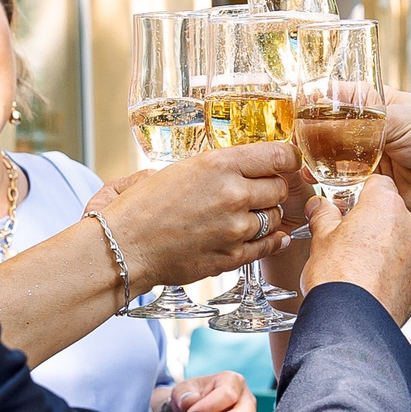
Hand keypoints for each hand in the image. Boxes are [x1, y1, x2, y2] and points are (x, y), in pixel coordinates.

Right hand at [97, 144, 294, 291]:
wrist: (124, 246)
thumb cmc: (141, 207)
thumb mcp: (179, 169)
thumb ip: (217, 167)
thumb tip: (241, 166)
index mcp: (218, 164)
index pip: (278, 155)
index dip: (287, 158)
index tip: (287, 162)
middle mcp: (232, 194)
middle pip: (279, 188)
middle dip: (271, 189)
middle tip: (256, 192)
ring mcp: (235, 228)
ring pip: (275, 218)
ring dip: (266, 216)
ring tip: (246, 216)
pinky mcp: (232, 256)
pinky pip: (268, 246)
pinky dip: (270, 241)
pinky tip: (264, 236)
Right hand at [298, 174, 410, 321]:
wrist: (353, 322)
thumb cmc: (336, 276)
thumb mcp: (321, 237)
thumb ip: (323, 215)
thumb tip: (320, 207)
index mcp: (386, 204)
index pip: (377, 182)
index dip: (359, 193)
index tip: (347, 205)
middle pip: (391, 212)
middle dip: (372, 222)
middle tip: (347, 238)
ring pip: (400, 239)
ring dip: (383, 246)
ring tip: (357, 264)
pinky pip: (404, 265)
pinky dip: (391, 268)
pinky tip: (369, 280)